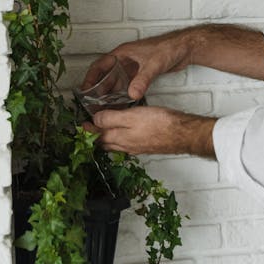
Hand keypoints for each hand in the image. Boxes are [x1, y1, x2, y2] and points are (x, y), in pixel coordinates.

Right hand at [82, 29, 193, 101]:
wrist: (185, 48)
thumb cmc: (169, 48)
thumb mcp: (154, 64)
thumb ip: (142, 80)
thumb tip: (132, 94)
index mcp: (123, 53)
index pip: (100, 65)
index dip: (91, 78)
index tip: (85, 91)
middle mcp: (125, 60)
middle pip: (107, 77)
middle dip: (99, 91)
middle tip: (94, 105)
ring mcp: (133, 68)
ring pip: (116, 83)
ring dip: (111, 95)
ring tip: (105, 109)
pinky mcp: (141, 74)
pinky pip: (127, 86)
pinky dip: (123, 95)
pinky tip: (122, 105)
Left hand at [85, 105, 215, 158]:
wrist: (182, 134)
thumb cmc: (160, 124)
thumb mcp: (132, 116)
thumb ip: (111, 118)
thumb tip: (95, 120)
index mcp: (119, 138)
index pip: (96, 136)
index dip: (87, 130)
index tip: (81, 124)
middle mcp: (126, 146)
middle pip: (104, 143)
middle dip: (95, 136)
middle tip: (89, 126)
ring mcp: (136, 147)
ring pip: (115, 144)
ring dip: (107, 137)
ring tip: (103, 128)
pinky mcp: (145, 145)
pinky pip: (126, 143)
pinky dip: (120, 137)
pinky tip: (124, 130)